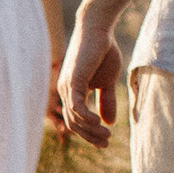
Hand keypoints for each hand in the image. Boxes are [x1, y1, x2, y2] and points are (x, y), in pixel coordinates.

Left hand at [54, 6, 123, 148]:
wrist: (99, 29)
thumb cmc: (103, 51)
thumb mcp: (107, 82)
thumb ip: (106, 100)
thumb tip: (109, 122)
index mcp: (71, 92)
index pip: (76, 121)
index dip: (89, 134)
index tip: (105, 142)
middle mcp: (65, 91)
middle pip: (73, 124)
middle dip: (90, 136)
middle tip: (106, 143)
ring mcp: (67, 86)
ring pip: (74, 118)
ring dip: (91, 130)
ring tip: (107, 135)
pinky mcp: (73, 80)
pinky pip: (76, 105)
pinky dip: (86, 117)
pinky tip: (98, 123)